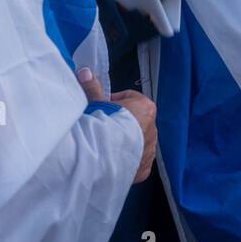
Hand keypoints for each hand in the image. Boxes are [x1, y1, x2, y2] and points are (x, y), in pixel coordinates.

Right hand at [79, 69, 157, 183]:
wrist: (103, 159)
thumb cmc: (102, 125)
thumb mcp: (96, 103)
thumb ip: (93, 88)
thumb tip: (86, 71)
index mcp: (146, 108)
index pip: (131, 99)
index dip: (115, 102)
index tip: (102, 108)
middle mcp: (153, 129)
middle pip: (135, 121)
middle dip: (121, 123)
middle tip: (102, 127)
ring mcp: (150, 151)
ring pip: (137, 142)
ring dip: (124, 142)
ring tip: (105, 145)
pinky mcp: (144, 170)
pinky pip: (135, 161)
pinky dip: (126, 160)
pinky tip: (111, 160)